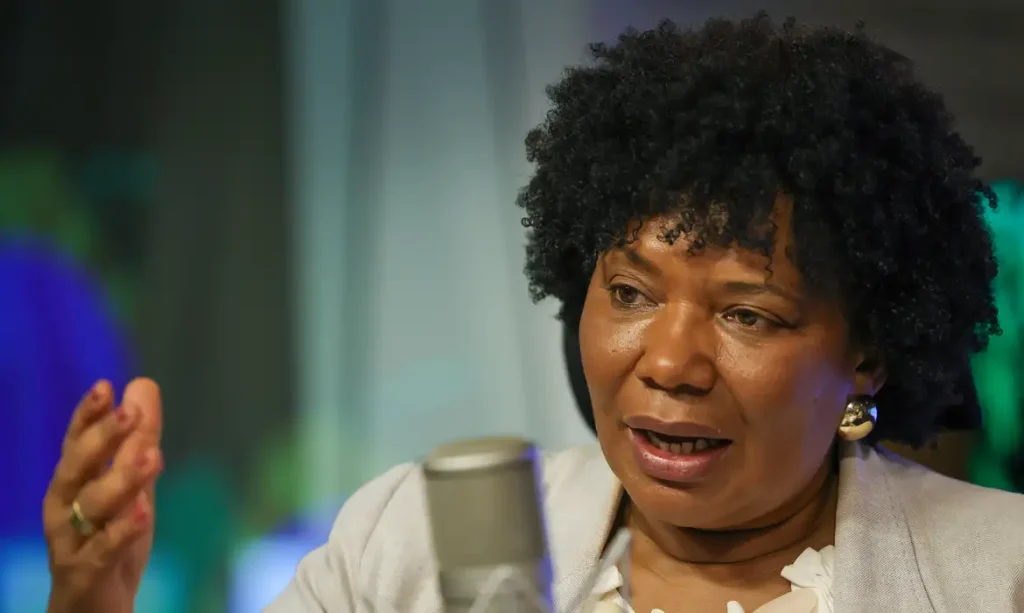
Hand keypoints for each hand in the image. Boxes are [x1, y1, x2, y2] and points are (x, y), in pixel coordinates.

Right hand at [42, 378, 164, 612]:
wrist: (94, 611)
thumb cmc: (109, 543)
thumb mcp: (131, 488)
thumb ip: (137, 441)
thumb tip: (143, 384)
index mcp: (73, 485)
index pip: (77, 444)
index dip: (88, 416)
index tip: (106, 387)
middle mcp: (63, 510)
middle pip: (77, 469)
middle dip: (101, 440)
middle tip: (130, 413)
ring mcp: (69, 543)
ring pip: (90, 508)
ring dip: (120, 480)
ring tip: (151, 456)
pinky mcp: (83, 575)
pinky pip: (100, 551)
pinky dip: (120, 531)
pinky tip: (142, 512)